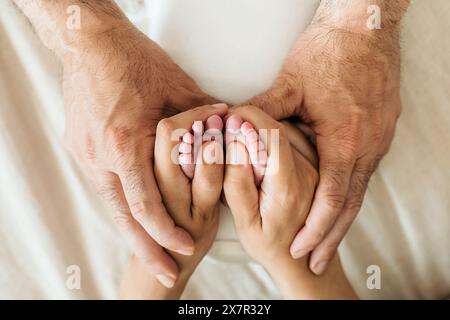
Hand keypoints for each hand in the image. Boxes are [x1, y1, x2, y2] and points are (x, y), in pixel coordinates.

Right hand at [62, 18, 216, 284]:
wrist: (90, 43)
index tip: (184, 249)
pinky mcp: (80, 148)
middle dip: (144, 251)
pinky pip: (105, 185)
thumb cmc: (135, 61)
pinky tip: (136, 214)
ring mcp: (86, 154)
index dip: (165, 233)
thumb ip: (203, 116)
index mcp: (125, 144)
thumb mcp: (177, 88)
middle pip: (122, 218)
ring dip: (133, 230)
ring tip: (150, 252)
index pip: (146, 204)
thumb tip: (228, 127)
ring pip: (111, 205)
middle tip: (163, 274)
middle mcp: (101, 156)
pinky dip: (123, 204)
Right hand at [223, 106, 354, 298]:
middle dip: (253, 119)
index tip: (230, 113)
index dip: (250, 117)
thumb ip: (237, 183)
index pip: (273, 136)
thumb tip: (235, 142)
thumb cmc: (268, 243)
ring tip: (243, 136)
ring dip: (265, 124)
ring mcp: (316, 167)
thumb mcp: (245, 221)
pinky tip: (262, 144)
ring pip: (289, 129)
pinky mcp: (316, 165)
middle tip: (231, 124)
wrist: (299, 259)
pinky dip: (276, 132)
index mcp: (290, 185)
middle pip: (280, 129)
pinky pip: (296, 137)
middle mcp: (310, 172)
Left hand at [247, 1, 407, 273]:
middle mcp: (367, 146)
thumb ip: (261, 112)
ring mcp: (379, 141)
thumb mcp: (290, 83)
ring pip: (359, 192)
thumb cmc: (329, 54)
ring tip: (328, 243)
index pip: (331, 199)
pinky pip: (364, 174)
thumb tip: (233, 128)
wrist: (365, 28)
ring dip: (342, 220)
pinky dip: (350, 195)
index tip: (302, 249)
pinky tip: (338, 204)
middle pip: (350, 206)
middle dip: (332, 238)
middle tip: (317, 262)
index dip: (316, 229)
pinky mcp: (382, 132)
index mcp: (344, 139)